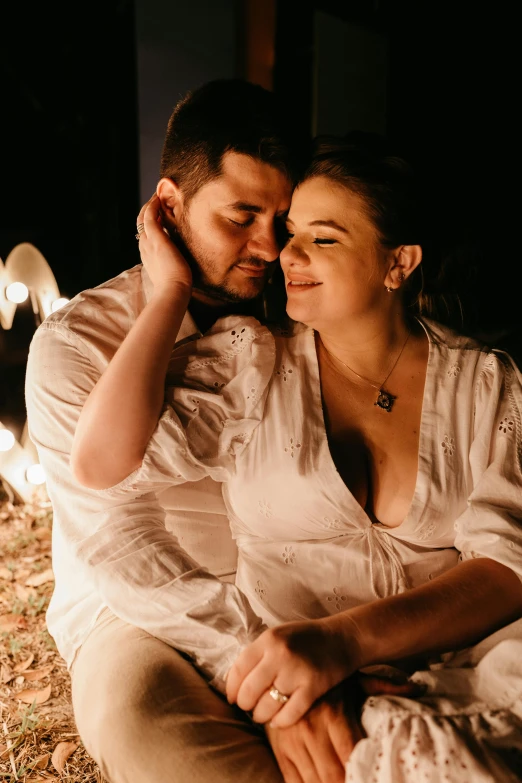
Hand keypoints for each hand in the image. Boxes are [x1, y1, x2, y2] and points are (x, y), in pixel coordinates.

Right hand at [136, 194, 192, 291]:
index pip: (146, 235)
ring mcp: (149, 242)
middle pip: (141, 224)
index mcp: (148, 256)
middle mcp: (145, 247)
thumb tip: (181, 262)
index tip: (159, 215)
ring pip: (143, 218)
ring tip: (158, 196)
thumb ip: (173, 264)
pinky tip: (158, 199)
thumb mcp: (172, 272)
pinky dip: (153, 206)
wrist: (173, 291)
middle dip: (148, 211)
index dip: (151, 223)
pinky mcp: (156, 238)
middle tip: (157, 201)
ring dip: (150, 205)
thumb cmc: (176, 287)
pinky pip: (150, 216)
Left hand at [226, 618, 361, 727]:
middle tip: (249, 707)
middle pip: (249, 691)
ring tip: (263, 715)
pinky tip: (279, 720)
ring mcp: (297, 671)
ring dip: (261, 716)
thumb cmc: (306, 639)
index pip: (238, 669)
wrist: (342, 638)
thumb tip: (234, 683)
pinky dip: (281, 721)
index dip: (231, 688)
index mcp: (268, 639)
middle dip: (245, 704)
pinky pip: (289, 715)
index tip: (232, 698)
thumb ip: (258, 655)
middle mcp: (280, 654)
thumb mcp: (278, 636)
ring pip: (267, 706)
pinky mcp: (313, 688)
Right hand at [265, 674, 424, 782]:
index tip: (374, 777)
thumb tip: (417, 687)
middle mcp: (311, 730)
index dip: (362, 773)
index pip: (351, 754)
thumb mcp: (356, 680)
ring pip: (313, 781)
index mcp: (334, 714)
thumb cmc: (328, 681)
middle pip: (332, 775)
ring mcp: (293, 742)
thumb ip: (385, 686)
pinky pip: (293, 781)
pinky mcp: (280, 750)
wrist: (284, 670)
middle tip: (361, 781)